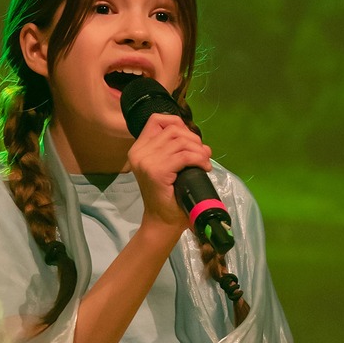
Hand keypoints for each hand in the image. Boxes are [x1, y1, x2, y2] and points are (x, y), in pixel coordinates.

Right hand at [127, 112, 212, 231]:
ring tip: (205, 162)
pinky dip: (199, 159)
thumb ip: (174, 149)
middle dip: (193, 138)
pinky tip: (204, 167)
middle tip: (203, 154)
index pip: (156, 120)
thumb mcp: (167, 166)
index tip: (190, 140)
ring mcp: (147, 161)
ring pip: (181, 141)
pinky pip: (185, 156)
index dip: (178, 124)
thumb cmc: (167, 196)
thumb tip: (198, 140)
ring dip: (199, 150)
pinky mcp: (157, 171)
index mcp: (138, 149)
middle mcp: (139, 152)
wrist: (162, 221)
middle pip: (172, 129)